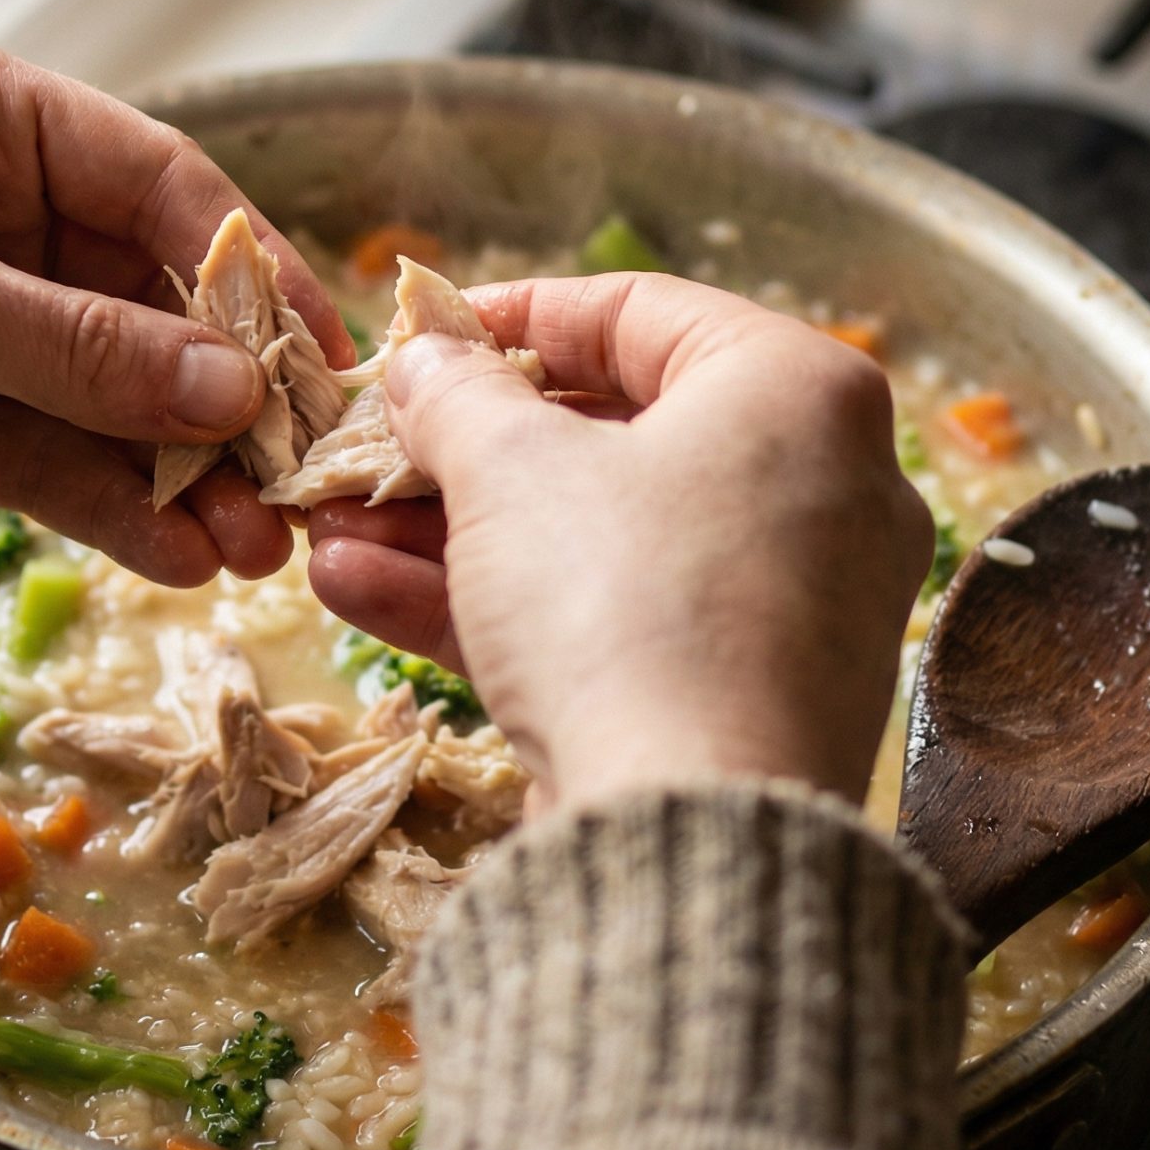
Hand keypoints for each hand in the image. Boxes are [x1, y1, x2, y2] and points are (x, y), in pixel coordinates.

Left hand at [0, 20, 351, 583]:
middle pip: (149, 300)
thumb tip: (231, 390)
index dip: (252, 274)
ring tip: (255, 549)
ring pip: (109, 395)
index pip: (158, 184)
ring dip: (182, 470)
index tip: (324, 363)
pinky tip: (177, 557)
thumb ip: (74, 347)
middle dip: (224, 395)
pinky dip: (111, 506)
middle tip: (299, 484)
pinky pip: (49, 459)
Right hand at [306, 274, 931, 807]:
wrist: (693, 838)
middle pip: (609, 435)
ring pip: (595, 537)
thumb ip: (455, 396)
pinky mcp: (734, 696)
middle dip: (458, 448)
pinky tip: (359, 592)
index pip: (636, 311)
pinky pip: (610, 619)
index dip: (508, 316)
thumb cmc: (621, 607)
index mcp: (798, 392)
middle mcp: (819, 487)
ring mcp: (784, 602)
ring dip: (450, 531)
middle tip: (363, 448)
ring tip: (330, 528)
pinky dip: (498, 604)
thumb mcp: (509, 471)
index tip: (418, 334)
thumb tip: (424, 362)